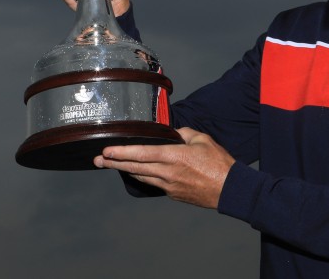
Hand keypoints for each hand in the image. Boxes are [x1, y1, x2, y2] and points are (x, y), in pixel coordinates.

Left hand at [93, 128, 235, 208]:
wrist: (230, 189)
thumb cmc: (219, 163)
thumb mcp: (202, 139)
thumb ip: (184, 133)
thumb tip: (174, 134)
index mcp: (175, 156)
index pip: (142, 154)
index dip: (122, 153)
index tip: (107, 151)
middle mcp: (168, 172)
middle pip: (135, 167)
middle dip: (114, 163)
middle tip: (98, 160)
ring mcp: (169, 185)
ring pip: (141, 176)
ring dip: (125, 171)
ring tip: (111, 166)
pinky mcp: (173, 194)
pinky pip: (153, 183)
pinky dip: (143, 176)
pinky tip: (137, 173)